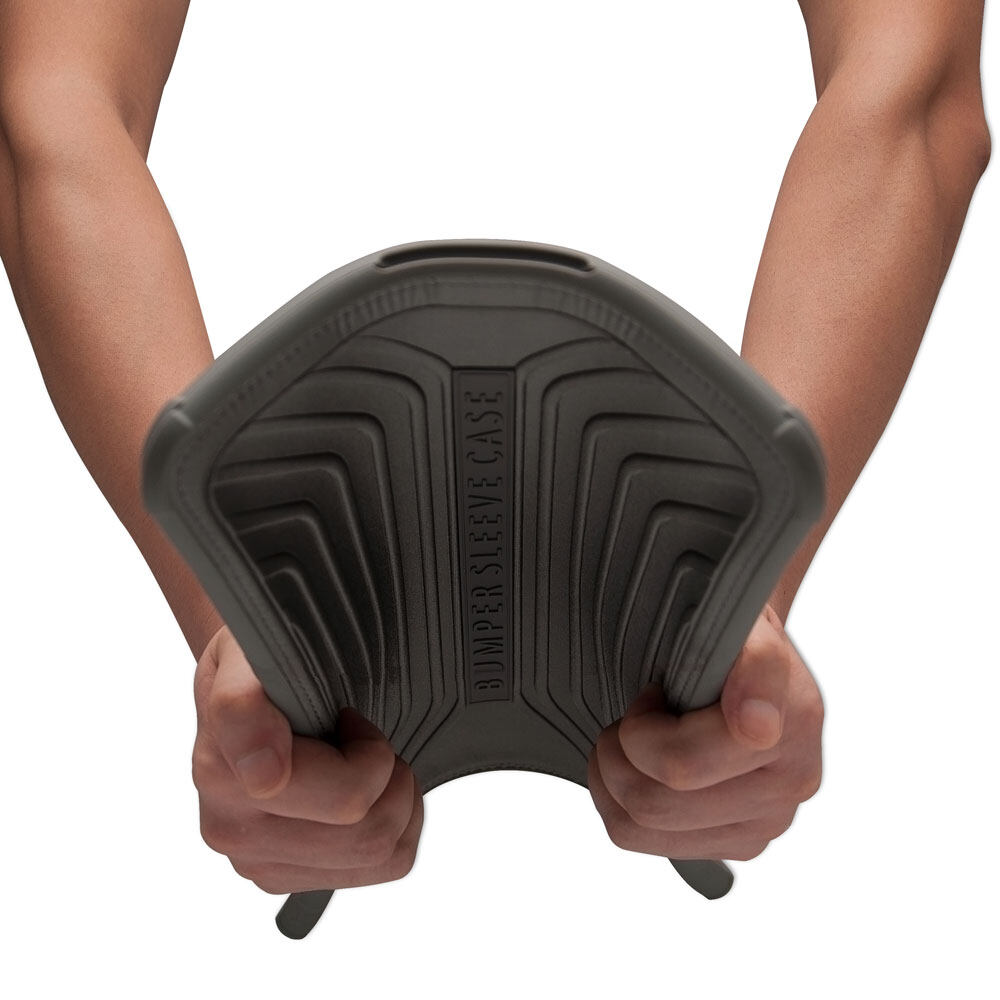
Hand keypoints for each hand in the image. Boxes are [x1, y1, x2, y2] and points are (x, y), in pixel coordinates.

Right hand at [191, 625, 422, 892]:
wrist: (244, 687)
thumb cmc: (257, 661)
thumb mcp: (246, 649)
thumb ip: (242, 703)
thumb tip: (265, 776)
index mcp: (222, 770)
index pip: (329, 793)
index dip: (365, 755)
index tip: (349, 717)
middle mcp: (231, 828)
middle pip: (362, 825)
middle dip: (387, 770)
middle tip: (366, 733)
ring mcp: (257, 862)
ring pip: (377, 850)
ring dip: (395, 797)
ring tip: (368, 759)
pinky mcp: (286, 879)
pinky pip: (381, 867)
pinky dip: (399, 826)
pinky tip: (372, 791)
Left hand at [587, 604, 822, 861]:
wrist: (747, 655)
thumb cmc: (733, 632)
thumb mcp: (742, 616)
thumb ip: (755, 662)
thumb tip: (756, 726)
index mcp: (794, 722)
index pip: (688, 762)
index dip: (645, 731)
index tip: (652, 694)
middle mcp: (790, 783)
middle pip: (655, 799)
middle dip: (619, 750)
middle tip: (629, 714)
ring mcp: (765, 821)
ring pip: (641, 826)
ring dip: (613, 777)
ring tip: (629, 738)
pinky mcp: (738, 844)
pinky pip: (643, 841)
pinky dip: (617, 803)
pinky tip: (637, 767)